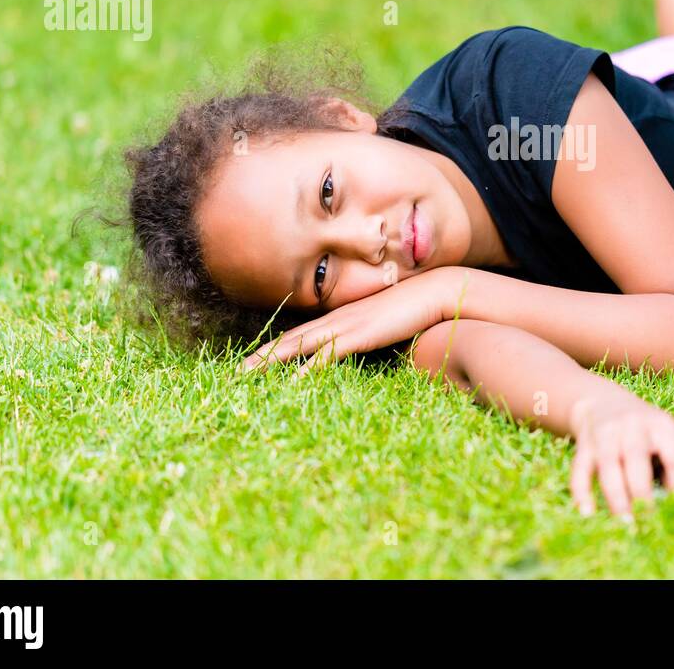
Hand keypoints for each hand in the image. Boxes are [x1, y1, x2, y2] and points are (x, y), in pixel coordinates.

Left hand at [242, 267, 461, 374]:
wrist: (437, 291)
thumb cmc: (417, 309)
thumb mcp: (388, 325)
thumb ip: (374, 336)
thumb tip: (368, 348)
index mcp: (343, 319)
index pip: (303, 335)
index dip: (278, 348)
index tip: (256, 361)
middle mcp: (338, 320)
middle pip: (291, 339)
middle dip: (262, 356)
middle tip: (236, 371)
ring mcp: (346, 326)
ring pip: (299, 345)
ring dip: (271, 361)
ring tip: (245, 375)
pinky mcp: (360, 335)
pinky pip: (326, 355)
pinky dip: (306, 370)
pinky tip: (290, 383)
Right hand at [569, 394, 673, 518]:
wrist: (603, 403)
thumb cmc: (643, 431)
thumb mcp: (664, 436)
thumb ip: (673, 466)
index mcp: (661, 426)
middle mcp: (633, 427)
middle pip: (638, 462)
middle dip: (643, 497)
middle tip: (649, 523)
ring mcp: (605, 435)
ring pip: (609, 470)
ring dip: (617, 500)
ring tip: (626, 524)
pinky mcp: (584, 446)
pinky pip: (581, 471)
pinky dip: (582, 493)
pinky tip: (587, 513)